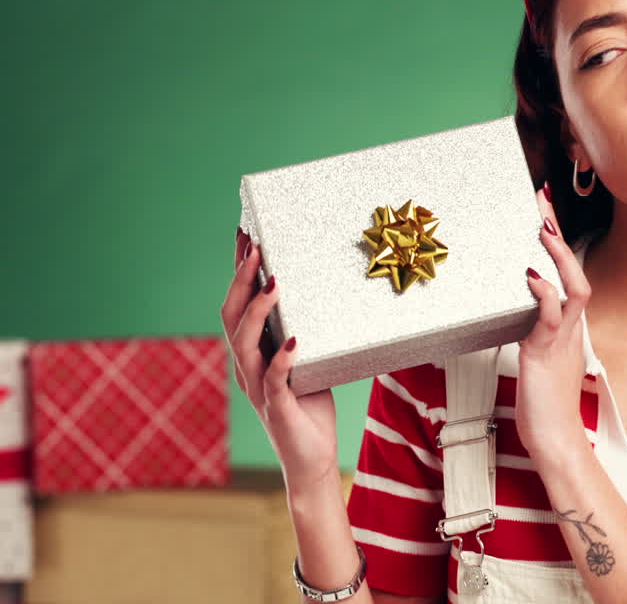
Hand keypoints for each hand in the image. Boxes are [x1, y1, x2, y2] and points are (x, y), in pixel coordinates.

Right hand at [221, 228, 338, 495]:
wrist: (311, 460)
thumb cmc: (310, 410)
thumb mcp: (308, 363)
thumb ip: (304, 335)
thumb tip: (323, 295)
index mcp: (252, 354)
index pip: (238, 305)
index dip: (239, 271)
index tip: (245, 235)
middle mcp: (247, 368)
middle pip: (232, 317)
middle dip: (242, 280)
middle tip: (255, 247)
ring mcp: (258, 389)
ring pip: (245, 344)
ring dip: (259, 312)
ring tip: (275, 284)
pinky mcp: (278, 409)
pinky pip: (274, 381)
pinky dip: (282, 360)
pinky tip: (293, 341)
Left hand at [515, 182, 592, 466]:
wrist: (555, 438)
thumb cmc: (543, 402)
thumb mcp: (537, 357)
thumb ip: (530, 331)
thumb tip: (516, 308)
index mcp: (568, 326)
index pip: (568, 273)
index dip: (558, 241)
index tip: (544, 210)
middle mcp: (570, 327)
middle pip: (574, 269)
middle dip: (558, 233)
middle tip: (542, 199)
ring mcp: (562, 338)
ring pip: (573, 287)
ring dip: (559, 256)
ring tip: (543, 228)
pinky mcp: (546, 352)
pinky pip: (550, 318)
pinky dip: (543, 294)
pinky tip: (532, 276)